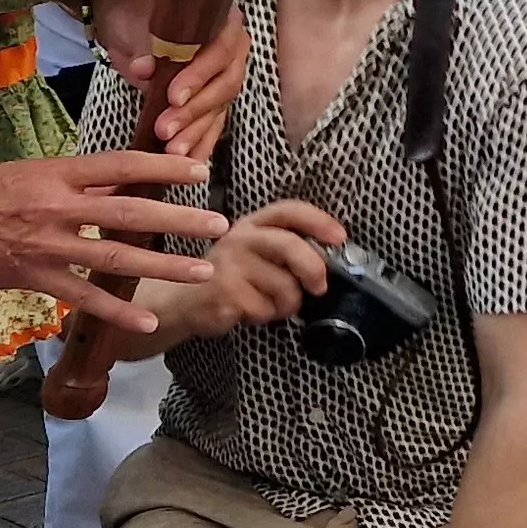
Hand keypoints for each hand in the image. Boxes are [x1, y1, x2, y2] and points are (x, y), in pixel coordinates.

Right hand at [0, 153, 223, 330]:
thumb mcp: (20, 177)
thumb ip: (66, 185)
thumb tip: (112, 189)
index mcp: (53, 172)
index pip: (121, 164)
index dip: (164, 166)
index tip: (200, 169)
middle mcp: (55, 204)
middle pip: (131, 209)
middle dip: (181, 218)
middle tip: (222, 224)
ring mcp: (43, 242)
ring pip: (116, 255)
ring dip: (164, 264)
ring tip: (201, 270)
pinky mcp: (28, 277)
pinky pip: (81, 297)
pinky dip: (116, 311)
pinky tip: (146, 322)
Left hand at [86, 0, 249, 159]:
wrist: (128, 23)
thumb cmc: (137, 16)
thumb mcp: (138, 24)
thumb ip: (146, 46)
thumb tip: (145, 69)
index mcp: (224, 24)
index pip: (220, 52)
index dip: (200, 76)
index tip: (173, 96)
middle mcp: (233, 52)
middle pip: (224, 86)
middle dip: (194, 111)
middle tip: (166, 129)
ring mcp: (224, 79)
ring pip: (218, 109)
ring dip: (196, 133)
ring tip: (172, 152)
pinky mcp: (211, 102)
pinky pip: (212, 124)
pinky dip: (200, 144)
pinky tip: (190, 161)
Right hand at [185, 200, 344, 336]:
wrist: (186, 302)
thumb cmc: (232, 278)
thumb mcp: (258, 255)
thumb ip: (288, 250)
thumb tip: (332, 261)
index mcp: (254, 224)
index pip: (290, 211)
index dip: (319, 222)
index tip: (340, 238)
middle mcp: (240, 238)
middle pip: (289, 246)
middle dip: (313, 268)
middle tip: (319, 287)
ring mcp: (229, 264)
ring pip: (284, 286)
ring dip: (287, 304)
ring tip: (270, 303)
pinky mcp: (223, 292)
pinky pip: (265, 309)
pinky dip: (267, 316)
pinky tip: (250, 311)